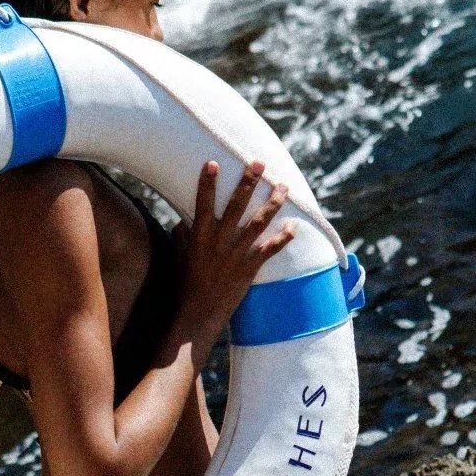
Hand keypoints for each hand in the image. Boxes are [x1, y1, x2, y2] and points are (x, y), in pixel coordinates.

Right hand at [180, 159, 294, 335]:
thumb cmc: (186, 283)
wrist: (199, 312)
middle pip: (236, 206)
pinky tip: (294, 227)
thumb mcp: (181, 254)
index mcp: (200, 235)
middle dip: (248, 182)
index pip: (203, 203)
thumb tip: (183, 221)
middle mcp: (219, 240)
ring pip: (258, 222)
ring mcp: (236, 253)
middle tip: (259, 163)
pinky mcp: (249, 267)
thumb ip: (183, 235)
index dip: (208, 183)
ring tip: (283, 187)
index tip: (214, 163)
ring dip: (272, 203)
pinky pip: (270, 249)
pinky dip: (283, 238)